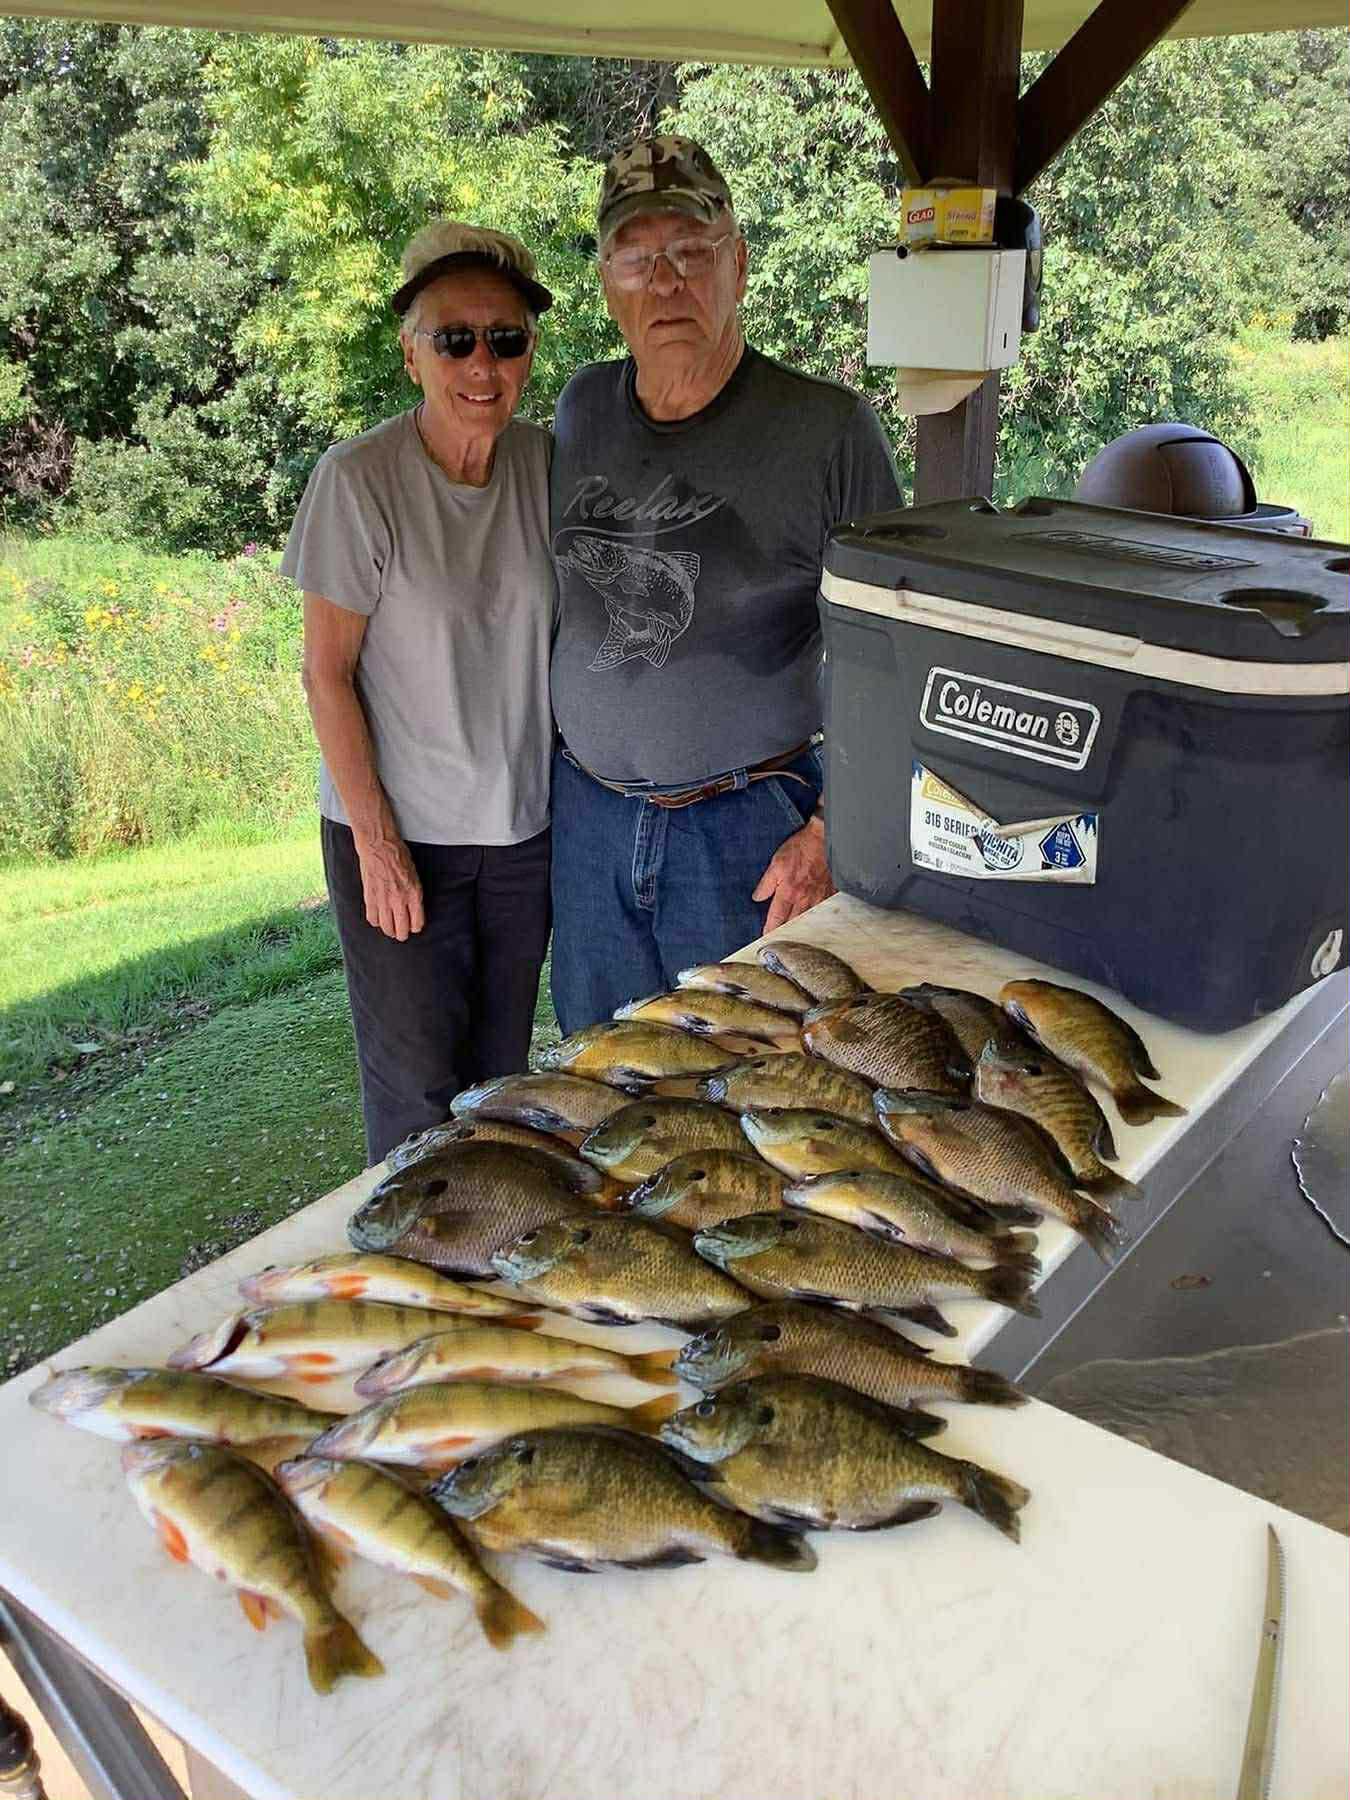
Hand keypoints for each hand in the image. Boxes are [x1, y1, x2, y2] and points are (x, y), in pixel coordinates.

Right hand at [354, 832, 424, 940]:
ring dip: (389, 930)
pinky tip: (379, 918)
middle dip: (403, 934)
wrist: (379, 846)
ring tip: (390, 928)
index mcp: (414, 894)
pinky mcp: (370, 898)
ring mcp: (383, 900)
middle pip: (402, 931)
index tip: (413, 926)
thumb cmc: (398, 856)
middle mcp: (399, 900)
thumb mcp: (415, 875)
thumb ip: (414, 894)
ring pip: (387, 928)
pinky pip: (373, 919)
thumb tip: (413, 909)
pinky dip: (376, 921)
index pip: (417, 923)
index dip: (415, 927)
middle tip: (401, 932)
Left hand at [752, 815, 834, 934]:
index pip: (776, 918)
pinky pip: (824, 913)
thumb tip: (757, 898)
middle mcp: (804, 899)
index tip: (765, 937)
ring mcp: (819, 899)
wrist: (824, 839)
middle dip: (785, 935)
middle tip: (778, 943)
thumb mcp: (776, 863)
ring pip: (809, 922)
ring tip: (795, 940)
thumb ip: (766, 883)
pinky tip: (815, 925)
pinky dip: (818, 921)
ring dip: (801, 931)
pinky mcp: (830, 894)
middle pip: (793, 925)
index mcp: (788, 892)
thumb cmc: (800, 848)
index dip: (770, 930)